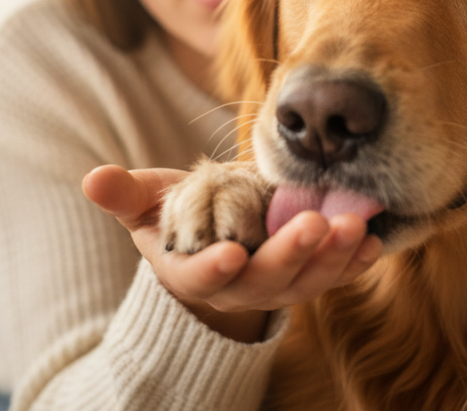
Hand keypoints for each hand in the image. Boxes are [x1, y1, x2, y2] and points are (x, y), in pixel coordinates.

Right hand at [82, 165, 381, 341]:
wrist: (220, 241)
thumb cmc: (181, 218)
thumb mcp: (150, 206)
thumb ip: (126, 196)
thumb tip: (92, 180)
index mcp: (195, 271)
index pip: (202, 276)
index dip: (214, 267)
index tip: (230, 252)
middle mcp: (241, 286)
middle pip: (267, 279)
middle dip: (291, 253)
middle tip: (312, 224)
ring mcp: (280, 284)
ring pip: (309, 279)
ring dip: (333, 255)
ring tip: (355, 225)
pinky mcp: (311, 274)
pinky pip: (336, 273)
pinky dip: (355, 260)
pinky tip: (373, 240)